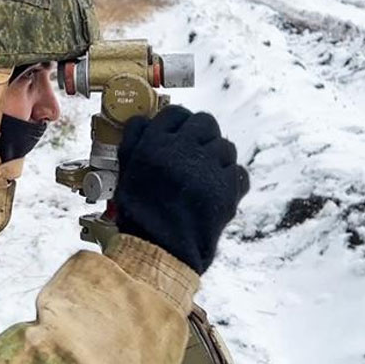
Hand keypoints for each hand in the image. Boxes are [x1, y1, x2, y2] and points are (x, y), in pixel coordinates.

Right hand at [114, 105, 249, 273]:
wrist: (161, 250)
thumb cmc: (138, 212)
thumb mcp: (125, 172)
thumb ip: (133, 141)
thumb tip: (143, 119)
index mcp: (156, 144)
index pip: (175, 113)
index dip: (177, 121)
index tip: (177, 131)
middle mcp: (184, 150)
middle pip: (205, 122)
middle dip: (201, 133)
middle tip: (194, 149)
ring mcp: (209, 168)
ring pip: (225, 146)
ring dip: (217, 156)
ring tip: (204, 174)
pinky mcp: (228, 188)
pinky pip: (239, 171)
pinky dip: (231, 178)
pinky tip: (217, 189)